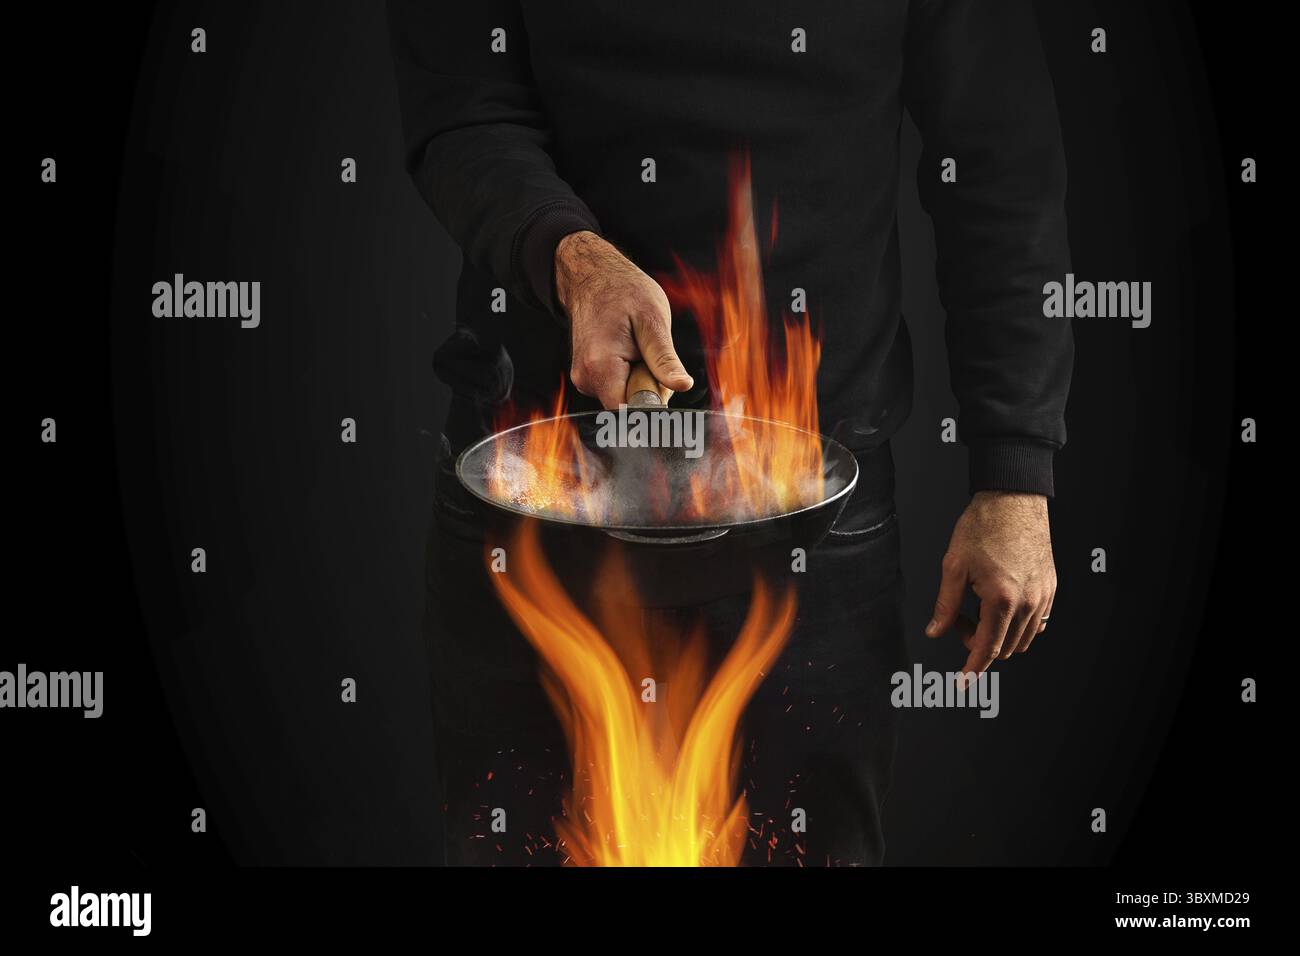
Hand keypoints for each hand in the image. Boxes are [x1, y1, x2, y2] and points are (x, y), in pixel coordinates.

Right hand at [554, 230, 692, 407]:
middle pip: (628, 405)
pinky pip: (616, 388)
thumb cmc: (623, 292)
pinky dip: (629, 375)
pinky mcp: (587, 376)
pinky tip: (629, 351)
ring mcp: (584, 378)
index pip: (630, 411)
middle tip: (651, 354)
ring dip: (640, 380)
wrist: (594, 276)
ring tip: (637, 347)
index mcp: (600, 367)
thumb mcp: (653, 321)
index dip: (652, 401)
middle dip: (649, 387)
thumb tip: (683, 386)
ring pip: (623, 397)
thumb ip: (665, 359)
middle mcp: (585, 378)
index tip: (662, 380)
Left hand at [926, 491, 1056, 680]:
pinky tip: (999, 605)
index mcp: (1002, 599)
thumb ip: (945, 604)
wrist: (1013, 498)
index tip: (962, 682)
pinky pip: (1038, 622)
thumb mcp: (953, 566)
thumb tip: (935, 631)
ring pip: (1023, 639)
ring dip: (998, 635)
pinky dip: (1018, 625)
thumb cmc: (984, 526)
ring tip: (977, 608)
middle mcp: (1029, 603)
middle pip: (1004, 648)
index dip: (972, 669)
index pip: (987, 649)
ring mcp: (1044, 596)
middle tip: (958, 620)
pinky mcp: (1051, 588)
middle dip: (978, 644)